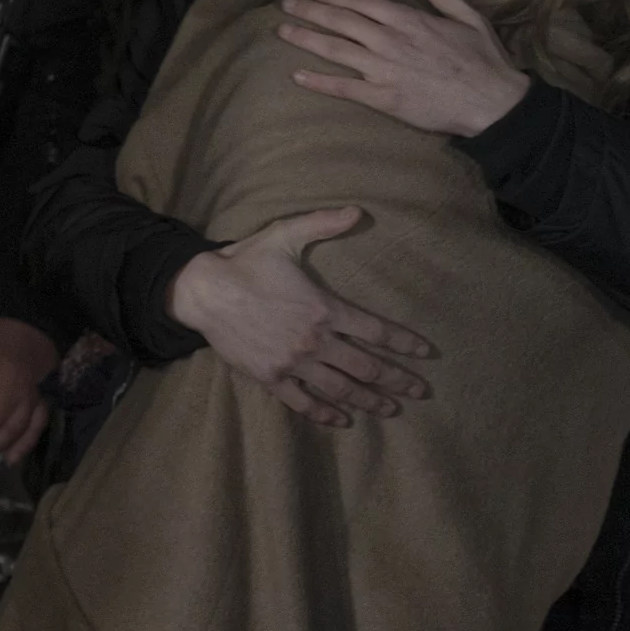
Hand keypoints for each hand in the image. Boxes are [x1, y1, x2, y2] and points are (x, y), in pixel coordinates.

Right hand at [166, 205, 433, 426]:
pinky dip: (325, 413)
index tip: (426, 354)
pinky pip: (304, 402)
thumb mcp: (284, 235)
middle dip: (397, 380)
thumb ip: (323, 224)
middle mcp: (315, 340)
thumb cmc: (245, 262)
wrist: (204, 290)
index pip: (377, 331)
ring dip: (370, 401)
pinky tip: (342, 419)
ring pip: (341, 389)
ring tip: (390, 408)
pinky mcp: (271, 377)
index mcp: (325, 308)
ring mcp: (293, 362)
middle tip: (418, 391)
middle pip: (367, 367)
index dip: (405, 344)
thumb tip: (358, 211)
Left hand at [279, 0, 530, 138]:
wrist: (494, 103)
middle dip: (309, 10)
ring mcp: (384, 69)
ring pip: (335, 49)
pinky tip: (297, 76)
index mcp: (409, 20)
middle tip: (286, 4)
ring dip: (305, 38)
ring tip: (281, 31)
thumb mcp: (470, 19)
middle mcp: (390, 41)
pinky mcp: (383, 98)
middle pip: (340, 20)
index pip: (361, 1)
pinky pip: (344, 88)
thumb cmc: (484, 61)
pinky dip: (318, 81)